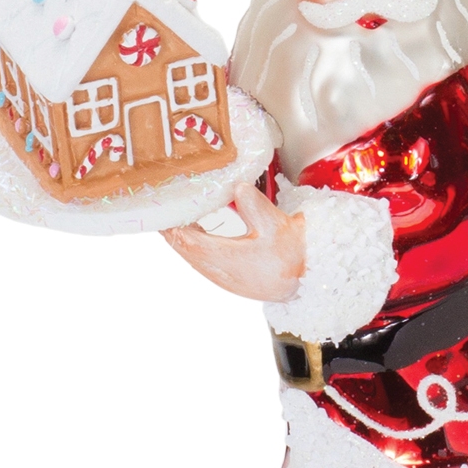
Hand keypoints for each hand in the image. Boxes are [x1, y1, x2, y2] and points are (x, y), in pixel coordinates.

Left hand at [161, 182, 305, 303]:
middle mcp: (218, 271)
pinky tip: (196, 232)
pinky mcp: (229, 278)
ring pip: (191, 256)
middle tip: (163, 207)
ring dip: (181, 237)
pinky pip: (202, 260)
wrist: (306, 280)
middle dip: (171, 228)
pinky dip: (194, 244)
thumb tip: (238, 187)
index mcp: (224, 258)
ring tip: (175, 216)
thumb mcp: (276, 225)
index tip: (161, 208)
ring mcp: (222, 277)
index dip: (169, 225)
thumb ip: (255, 205)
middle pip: (183, 248)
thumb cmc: (292, 257)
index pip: (185, 240)